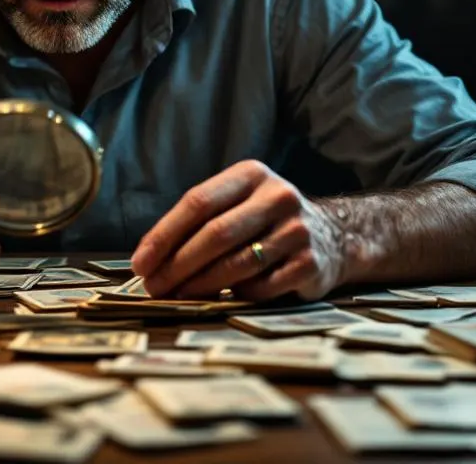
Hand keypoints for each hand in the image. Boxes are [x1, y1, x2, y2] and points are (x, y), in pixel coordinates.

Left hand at [130, 160, 346, 300]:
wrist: (335, 237)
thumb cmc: (265, 223)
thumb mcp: (238, 205)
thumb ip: (200, 223)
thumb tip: (150, 261)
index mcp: (251, 175)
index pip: (198, 202)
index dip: (164, 235)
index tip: (141, 263)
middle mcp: (278, 196)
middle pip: (216, 234)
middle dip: (177, 265)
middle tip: (153, 288)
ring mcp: (298, 230)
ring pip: (236, 263)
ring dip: (200, 285)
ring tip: (177, 297)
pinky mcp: (311, 264)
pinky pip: (261, 287)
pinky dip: (236, 296)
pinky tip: (222, 299)